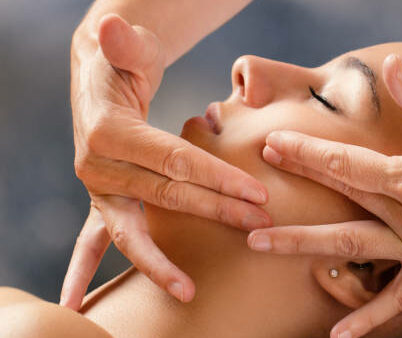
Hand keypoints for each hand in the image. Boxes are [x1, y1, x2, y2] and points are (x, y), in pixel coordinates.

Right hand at [61, 14, 270, 309]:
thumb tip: (112, 27)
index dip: (215, 177)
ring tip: (191, 289)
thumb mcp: (127, 48)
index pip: (173, 161)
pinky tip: (109, 297)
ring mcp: (99, 189)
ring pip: (141, 228)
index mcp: (109, 132)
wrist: (100, 81)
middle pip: (168, 196)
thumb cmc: (123, 61)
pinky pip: (104, 241)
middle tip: (261, 224)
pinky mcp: (106, 201)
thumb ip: (124, 43)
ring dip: (169, 257)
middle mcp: (98, 166)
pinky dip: (107, 269)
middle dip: (217, 211)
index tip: (256, 193)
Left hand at [247, 54, 401, 336]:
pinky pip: (401, 299)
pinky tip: (341, 336)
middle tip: (251, 193)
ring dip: (305, 248)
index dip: (306, 152)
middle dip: (295, 193)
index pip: (346, 165)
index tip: (273, 144)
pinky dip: (370, 319)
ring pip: (354, 251)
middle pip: (341, 204)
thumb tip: (391, 68)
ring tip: (262, 246)